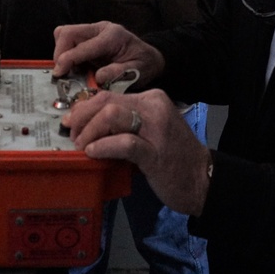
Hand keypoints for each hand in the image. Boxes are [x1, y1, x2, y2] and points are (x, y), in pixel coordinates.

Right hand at [51, 21, 164, 88]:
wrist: (148, 58)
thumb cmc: (144, 64)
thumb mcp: (138, 71)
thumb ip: (119, 73)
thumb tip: (98, 77)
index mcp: (113, 36)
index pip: (84, 45)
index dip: (68, 59)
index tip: (59, 73)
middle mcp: (100, 29)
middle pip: (68, 32)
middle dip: (60, 53)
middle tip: (61, 73)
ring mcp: (92, 31)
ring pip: (64, 34)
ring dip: (61, 53)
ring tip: (68, 71)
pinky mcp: (87, 38)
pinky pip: (67, 41)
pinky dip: (65, 54)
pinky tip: (73, 67)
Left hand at [62, 89, 211, 216]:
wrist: (202, 179)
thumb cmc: (172, 156)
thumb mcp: (149, 130)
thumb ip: (125, 123)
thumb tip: (89, 124)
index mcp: (151, 99)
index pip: (109, 94)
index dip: (84, 107)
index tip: (72, 120)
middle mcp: (154, 107)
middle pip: (106, 101)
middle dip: (82, 116)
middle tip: (73, 134)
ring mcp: (156, 129)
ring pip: (112, 115)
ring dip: (90, 131)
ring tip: (83, 145)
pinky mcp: (155, 152)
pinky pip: (123, 143)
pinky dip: (103, 146)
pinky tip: (93, 152)